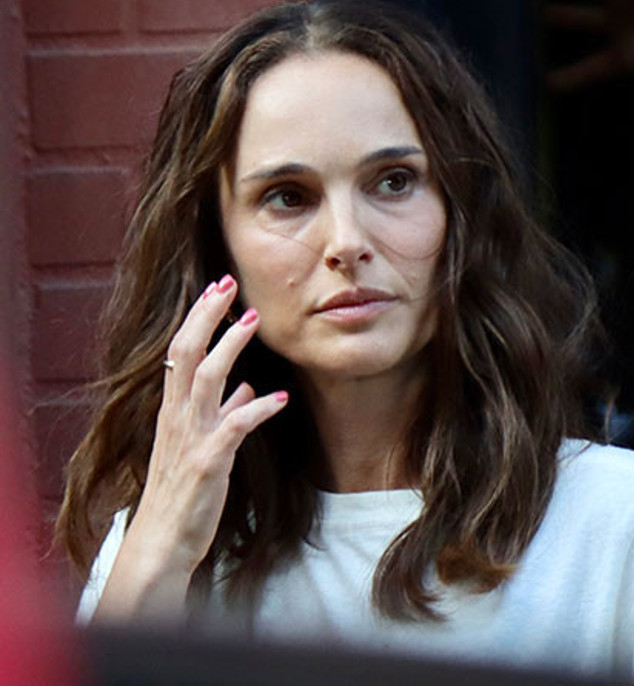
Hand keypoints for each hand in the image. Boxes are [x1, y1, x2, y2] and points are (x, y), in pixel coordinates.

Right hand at [93, 274, 287, 622]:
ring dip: (230, 347)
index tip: (218, 288)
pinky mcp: (209, 462)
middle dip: (207, 316)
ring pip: (206, 380)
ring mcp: (191, 438)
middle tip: (228, 283)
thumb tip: (248, 386)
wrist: (162, 542)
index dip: (198, 318)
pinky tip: (280, 398)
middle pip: (186, 353)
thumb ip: (222, 411)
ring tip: (254, 320)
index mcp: (173, 410)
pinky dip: (258, 408)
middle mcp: (176, 417)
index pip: (180, 351)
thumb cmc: (183, 491)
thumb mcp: (200, 444)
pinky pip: (235, 426)